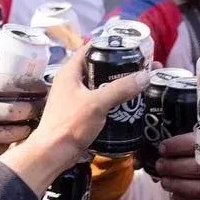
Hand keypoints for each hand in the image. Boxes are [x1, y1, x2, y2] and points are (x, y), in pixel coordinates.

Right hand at [0, 60, 46, 161]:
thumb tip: (6, 58)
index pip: (5, 84)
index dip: (29, 86)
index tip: (42, 86)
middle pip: (10, 111)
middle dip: (32, 110)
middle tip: (43, 108)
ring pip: (6, 134)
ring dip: (24, 130)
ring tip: (33, 125)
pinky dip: (7, 145)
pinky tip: (16, 141)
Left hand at [1, 44, 151, 193]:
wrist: (53, 153)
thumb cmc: (71, 123)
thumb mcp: (97, 103)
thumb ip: (120, 88)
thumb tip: (145, 75)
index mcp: (70, 72)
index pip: (89, 48)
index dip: (108, 45)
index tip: (129, 47)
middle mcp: (71, 82)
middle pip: (96, 67)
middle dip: (117, 67)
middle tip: (138, 66)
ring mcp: (74, 98)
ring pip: (98, 86)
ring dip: (116, 85)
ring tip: (137, 83)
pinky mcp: (79, 113)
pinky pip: (98, 101)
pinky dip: (111, 100)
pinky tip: (127, 104)